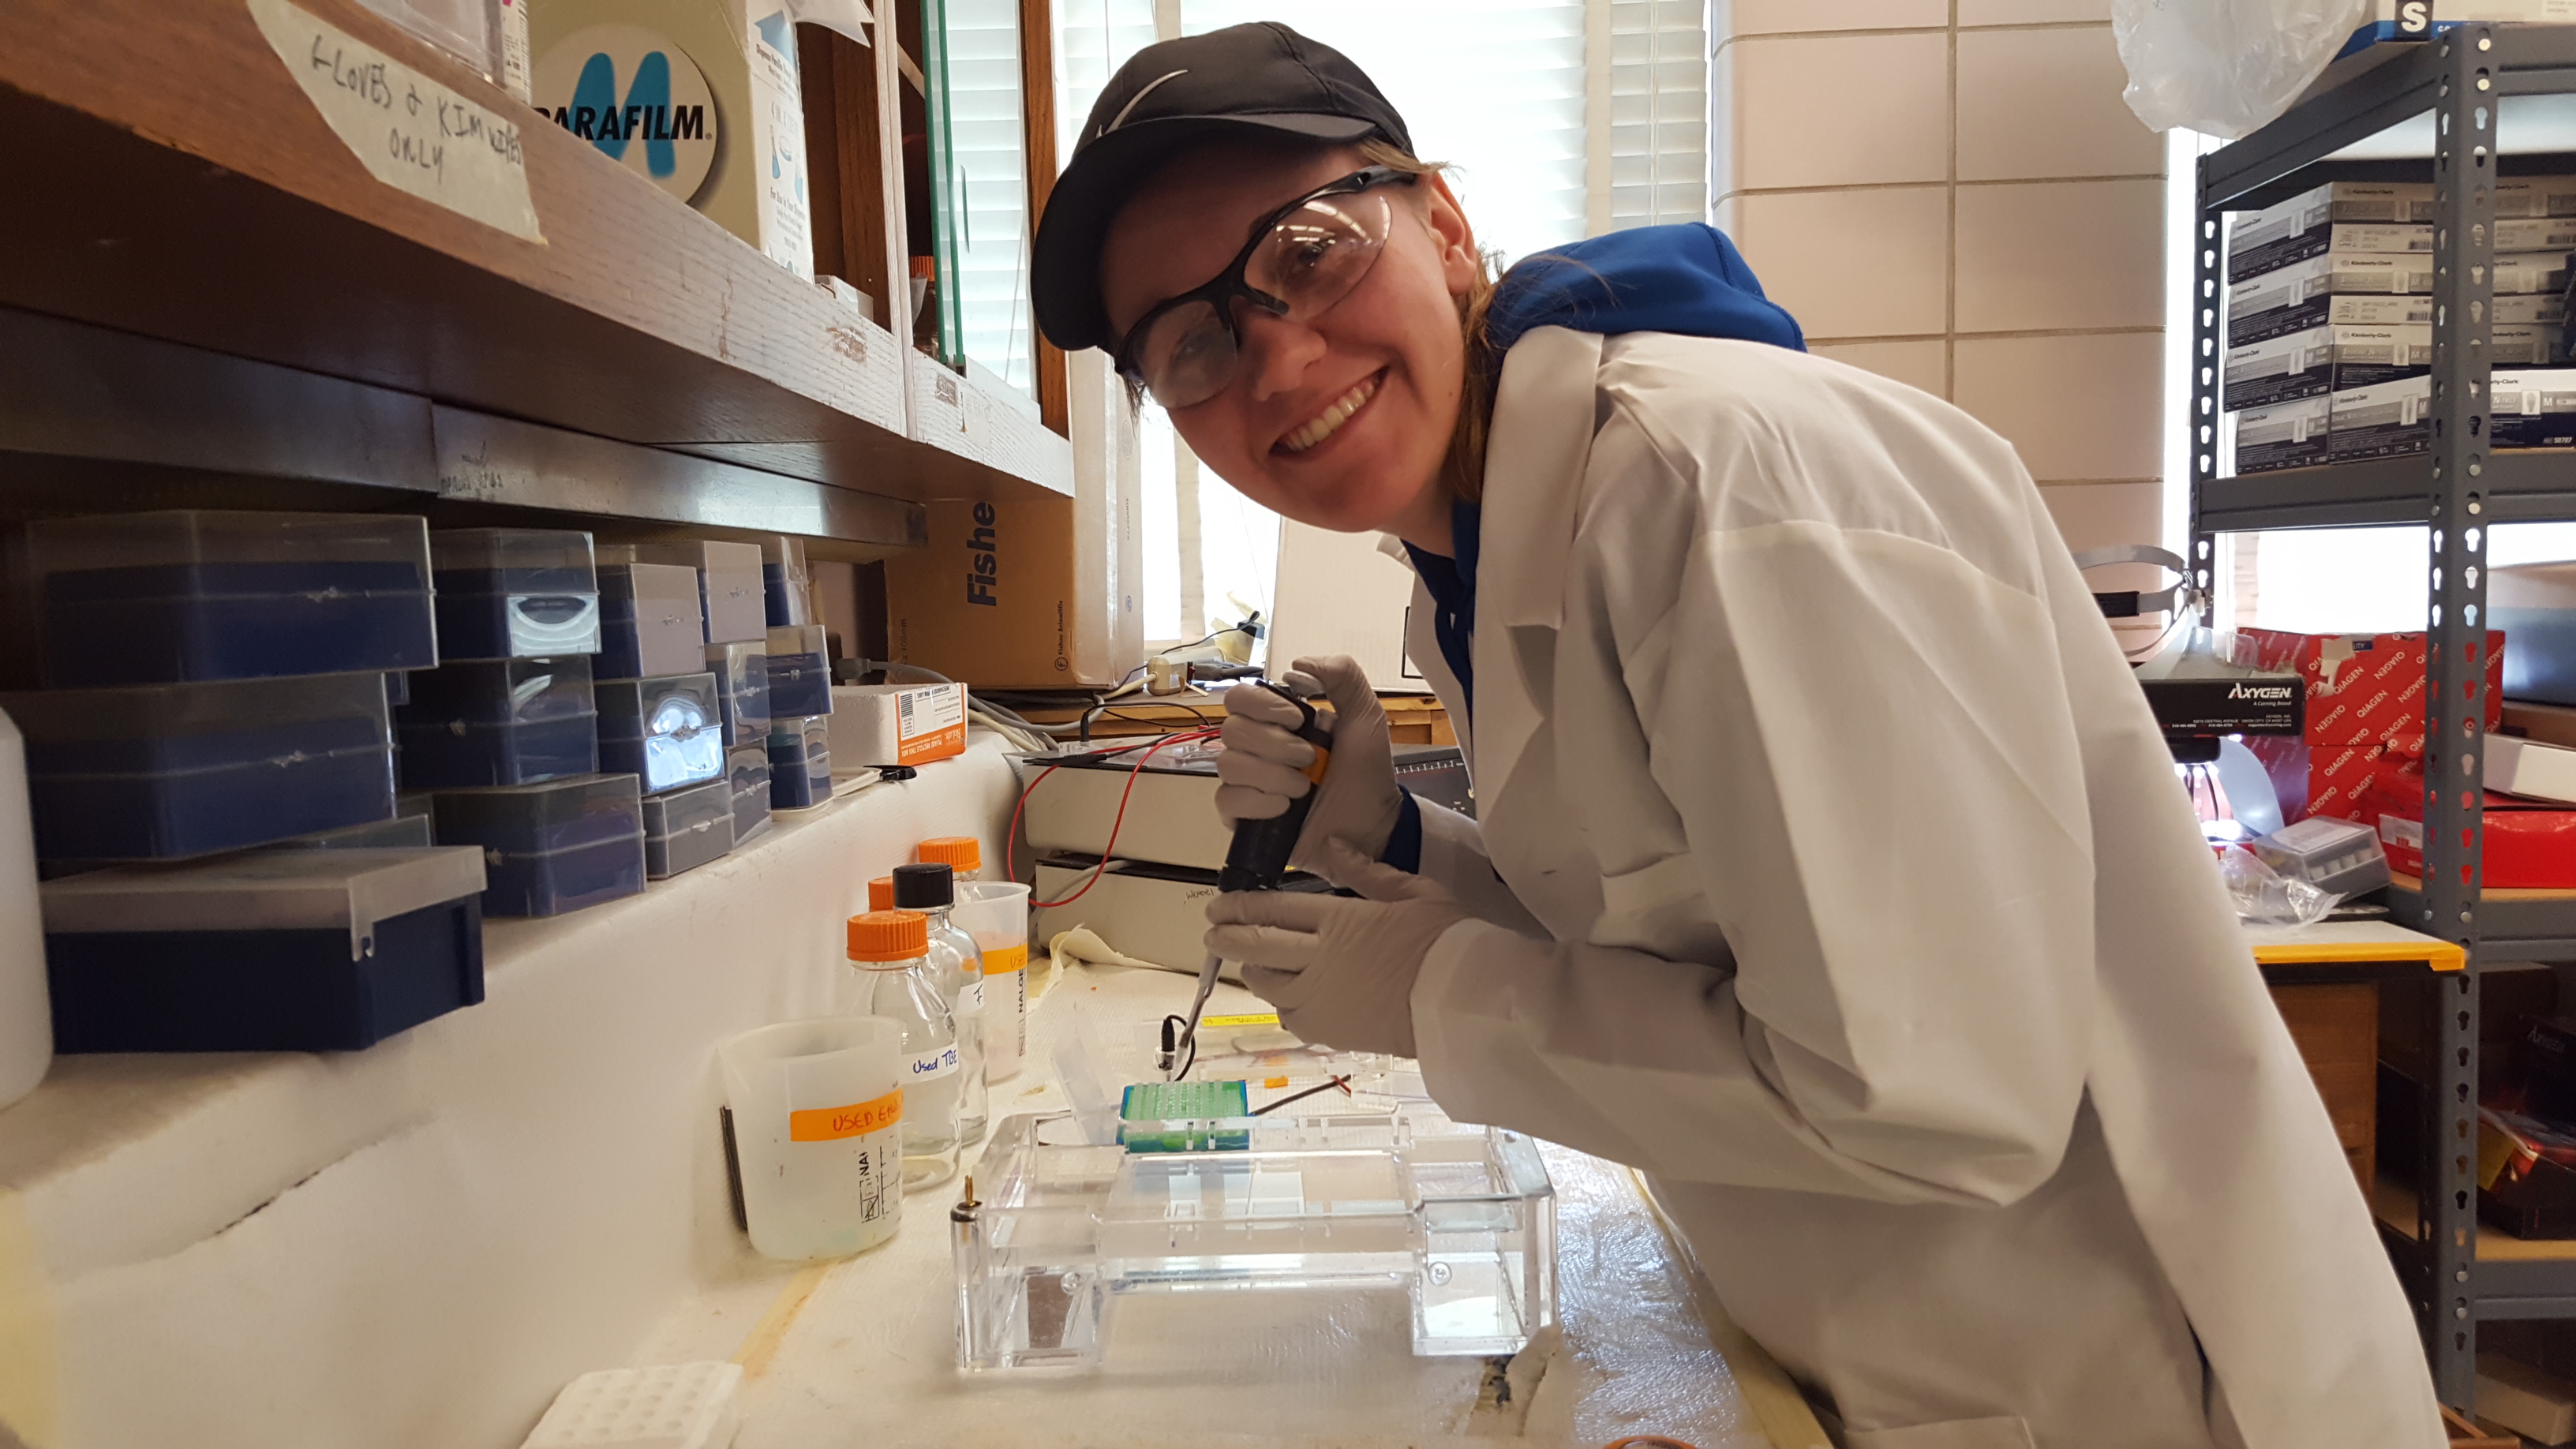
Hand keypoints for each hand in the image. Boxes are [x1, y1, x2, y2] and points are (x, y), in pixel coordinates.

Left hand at [1203, 840, 1466, 1057]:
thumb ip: (1365, 870)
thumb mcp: (1413, 891)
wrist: (1463, 1001)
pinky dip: (1279, 1003)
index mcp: (1338, 919)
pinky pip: (1288, 1016)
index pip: (1273, 909)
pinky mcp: (1329, 1031)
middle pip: (1257, 945)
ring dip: (1251, 969)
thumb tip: (1331, 845)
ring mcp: (1320, 998)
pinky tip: (1282, 996)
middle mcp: (1318, 959)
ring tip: (1247, 962)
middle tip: (1213, 930)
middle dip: (1228, 936)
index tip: (1220, 904)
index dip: (1240, 906)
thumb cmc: (1445, 939)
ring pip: (1266, 984)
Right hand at [1214, 654, 1403, 874]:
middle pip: (1231, 730)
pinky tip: (1284, 807)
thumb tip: (1295, 665)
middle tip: (1309, 758)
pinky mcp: (1244, 816)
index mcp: (1278, 722)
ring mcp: (1248, 782)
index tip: (1298, 719)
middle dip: (1275, 744)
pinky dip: (1258, 802)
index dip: (1263, 705)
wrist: (1373, 825)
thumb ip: (1341, 676)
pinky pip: (1227, 801)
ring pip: (1228, 765)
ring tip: (1303, 787)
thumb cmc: (1367, 773)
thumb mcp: (1365, 715)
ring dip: (1272, 775)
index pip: (1240, 697)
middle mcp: (1257, 748)